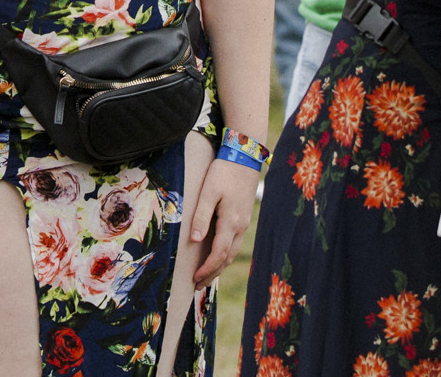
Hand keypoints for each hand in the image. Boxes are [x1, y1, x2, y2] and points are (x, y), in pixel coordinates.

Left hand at [186, 156, 258, 286]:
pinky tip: (218, 255)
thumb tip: (195, 240)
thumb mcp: (209, 192)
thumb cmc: (224, 172)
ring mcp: (244, 222)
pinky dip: (225, 254)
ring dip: (219, 266)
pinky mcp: (243, 216)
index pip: (219, 254)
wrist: (245, 156)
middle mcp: (240, 226)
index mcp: (231, 222)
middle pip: (227, 258)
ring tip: (206, 276)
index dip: (207, 269)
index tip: (194, 279)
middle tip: (198, 286)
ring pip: (232, 251)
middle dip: (213, 273)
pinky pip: (234, 242)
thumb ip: (201, 216)